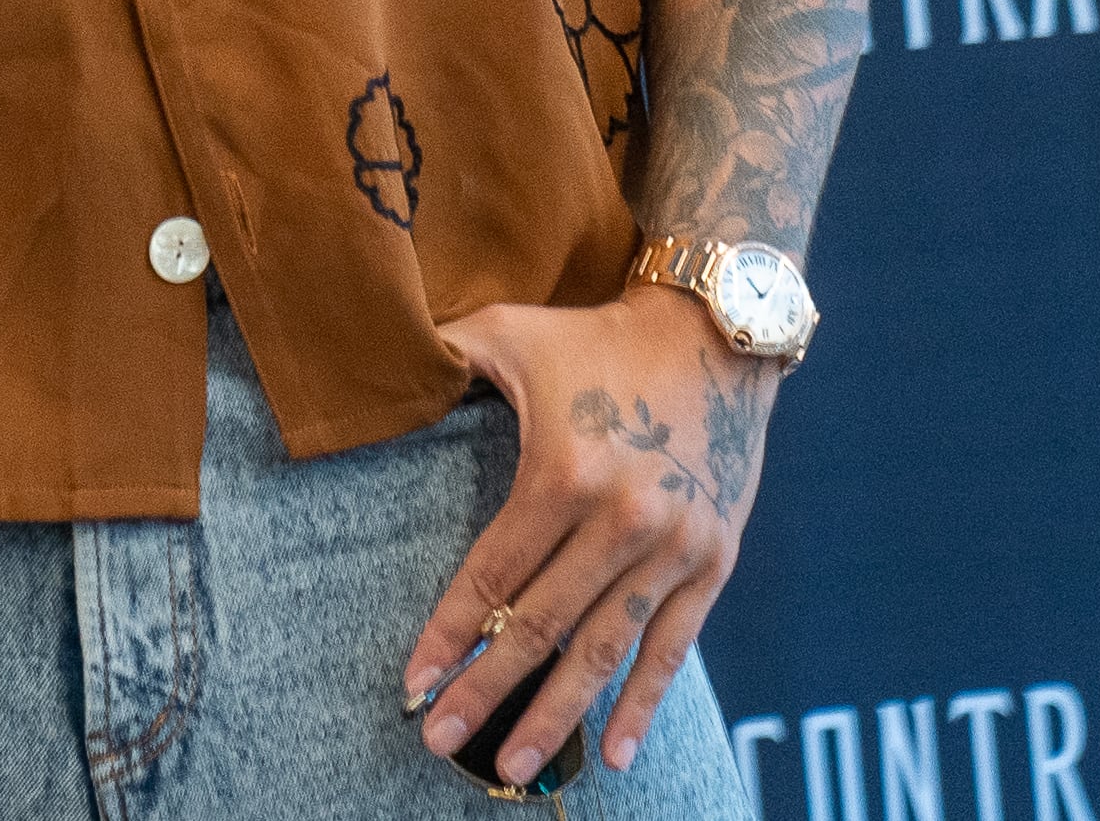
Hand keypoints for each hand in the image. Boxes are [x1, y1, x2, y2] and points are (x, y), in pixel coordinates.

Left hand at [404, 288, 776, 786]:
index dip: (449, 633)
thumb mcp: (511, 332)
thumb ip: (444, 355)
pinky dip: (643, 704)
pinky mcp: (713, 561)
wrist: (718, 332)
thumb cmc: (597, 336)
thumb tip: (381, 364)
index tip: (415, 681)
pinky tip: (613, 753)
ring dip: (554, 714)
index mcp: (563, 472)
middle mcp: (621, 520)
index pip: (492, 575)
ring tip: (511, 766)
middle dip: (485, 689)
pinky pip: (672, 648)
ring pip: (603, 651)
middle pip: (539, 626)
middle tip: (440, 740)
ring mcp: (673, 548)